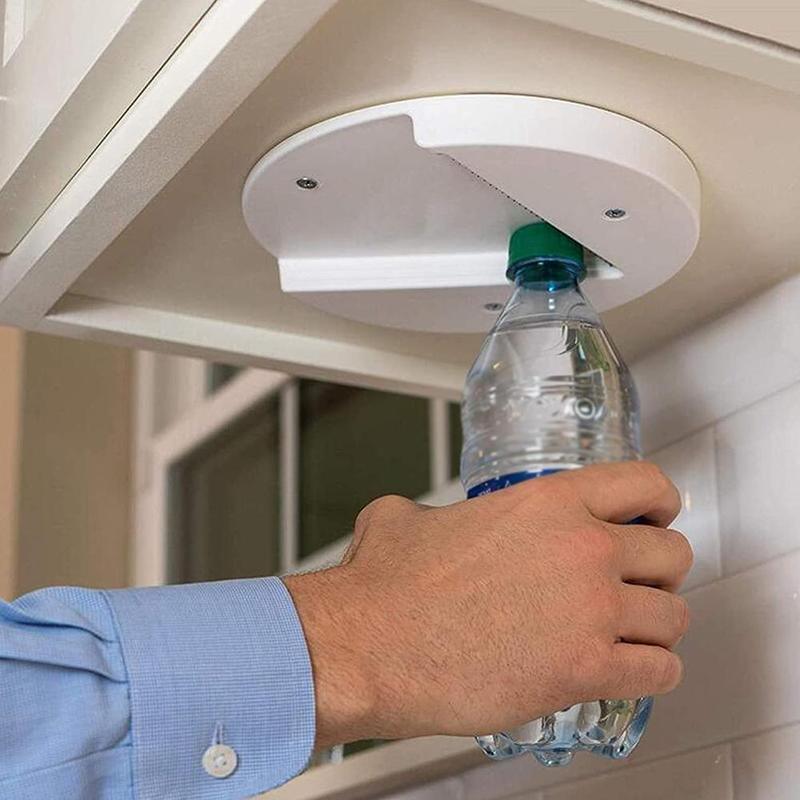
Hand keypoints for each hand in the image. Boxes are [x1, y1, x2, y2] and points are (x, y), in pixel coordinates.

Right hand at [283, 461, 692, 748]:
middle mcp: (580, 548)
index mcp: (546, 502)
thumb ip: (434, 514)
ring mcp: (589, 609)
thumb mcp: (407, 519)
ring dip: (656, 627)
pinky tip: (630, 673)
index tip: (657, 517)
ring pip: (673, 616)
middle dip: (659, 572)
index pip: (644, 484)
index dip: (660, 502)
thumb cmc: (385, 588)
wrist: (368, 645)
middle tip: (638, 586)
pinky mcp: (584, 670)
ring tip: (632, 636)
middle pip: (672, 552)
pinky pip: (659, 672)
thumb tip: (421, 526)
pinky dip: (651, 674)